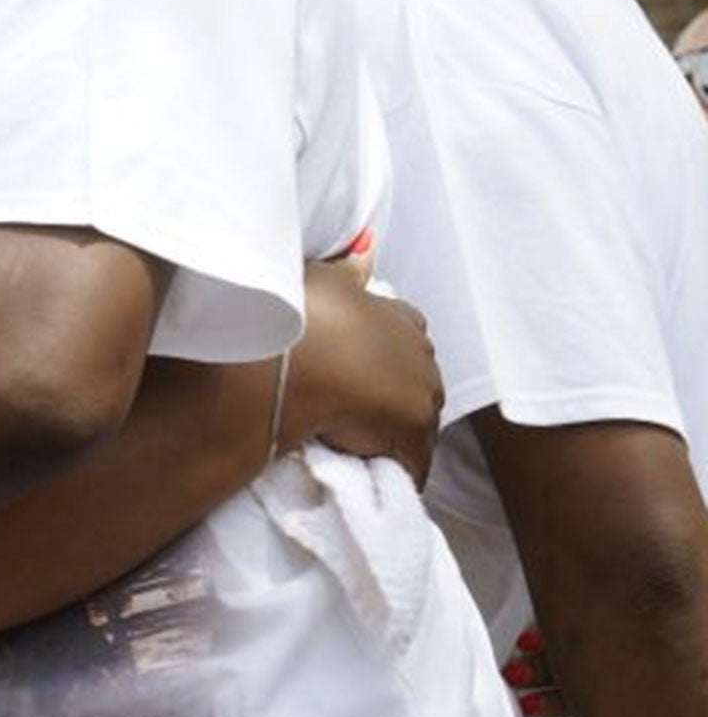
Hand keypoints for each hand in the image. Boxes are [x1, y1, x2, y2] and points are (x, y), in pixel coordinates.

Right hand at [282, 246, 442, 486]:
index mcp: (401, 316)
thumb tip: (372, 243)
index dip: (384, 349)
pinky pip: (413, 460)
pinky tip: (378, 472)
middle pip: (417, 378)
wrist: (294, 365)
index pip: (408, 332)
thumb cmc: (303, 317)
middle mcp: (422, 354)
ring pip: (418, 418)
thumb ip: (351, 265)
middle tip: (353, 402)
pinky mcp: (413, 435)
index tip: (358, 361)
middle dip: (394, 389)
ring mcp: (422, 395)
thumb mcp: (324, 277)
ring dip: (395, 428)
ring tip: (360, 438)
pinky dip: (398, 467)